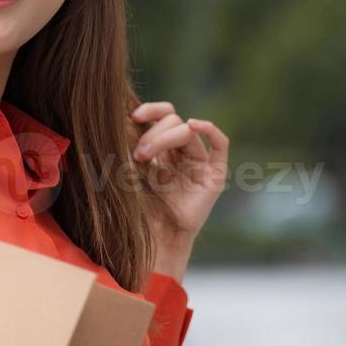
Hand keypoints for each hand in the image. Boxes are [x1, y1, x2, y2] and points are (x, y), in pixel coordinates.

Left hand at [129, 101, 228, 277]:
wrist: (154, 235)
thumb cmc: (140, 206)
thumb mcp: (130, 169)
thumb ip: (131, 143)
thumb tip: (125, 113)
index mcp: (163, 149)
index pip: (164, 116)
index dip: (151, 110)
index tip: (133, 116)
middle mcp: (182, 153)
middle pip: (174, 122)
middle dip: (153, 134)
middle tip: (138, 154)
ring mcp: (199, 162)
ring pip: (187, 132)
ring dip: (164, 138)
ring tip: (144, 156)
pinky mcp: (214, 173)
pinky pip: (220, 144)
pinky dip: (209, 129)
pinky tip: (194, 124)